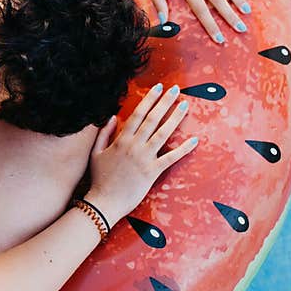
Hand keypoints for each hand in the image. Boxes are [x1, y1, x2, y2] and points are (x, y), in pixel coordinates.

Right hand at [86, 83, 196, 215]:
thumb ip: (104, 133)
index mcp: (121, 139)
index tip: (158, 88)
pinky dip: (183, 149)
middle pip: (153, 119)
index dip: (149, 99)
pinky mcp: (152, 172)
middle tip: (176, 90)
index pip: (138, 114)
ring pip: (163, 133)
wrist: (103, 202)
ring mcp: (144, 158)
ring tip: (185, 106)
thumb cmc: (98, 178)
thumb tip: (113, 117)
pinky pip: (171, 158)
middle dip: (165, 102)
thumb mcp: (96, 153)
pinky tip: (194, 140)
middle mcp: (134, 145)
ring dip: (175, 118)